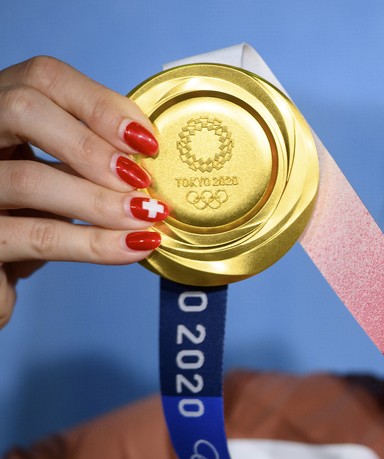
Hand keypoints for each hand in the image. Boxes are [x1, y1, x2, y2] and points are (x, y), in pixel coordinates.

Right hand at [0, 56, 168, 328]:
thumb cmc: (26, 223)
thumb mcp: (58, 178)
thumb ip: (89, 157)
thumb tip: (151, 154)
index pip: (42, 77)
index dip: (100, 102)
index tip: (146, 139)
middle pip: (23, 109)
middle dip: (92, 145)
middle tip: (142, 178)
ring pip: (30, 179)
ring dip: (102, 201)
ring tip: (147, 217)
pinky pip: (38, 237)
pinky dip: (94, 243)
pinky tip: (133, 247)